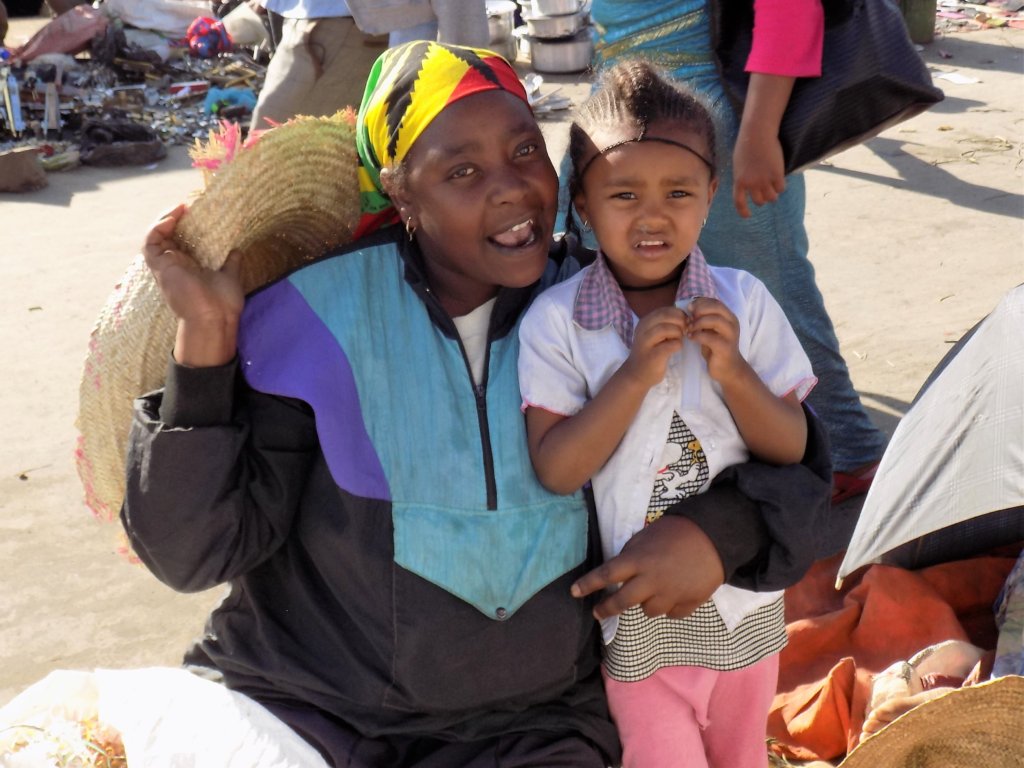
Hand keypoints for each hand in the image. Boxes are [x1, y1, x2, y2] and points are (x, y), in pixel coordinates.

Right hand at [143, 204, 244, 365]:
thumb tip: (237, 250)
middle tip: (190, 206)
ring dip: (166, 219)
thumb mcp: (230, 277)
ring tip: (181, 208)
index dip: (187, 226)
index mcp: (190, 268)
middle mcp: (175, 266)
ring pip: (156, 237)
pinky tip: (172, 218)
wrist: (215, 319)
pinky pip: (150, 243)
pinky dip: (157, 228)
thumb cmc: (223, 304)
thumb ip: (231, 263)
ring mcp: (165, 266)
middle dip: (176, 219)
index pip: (183, 241)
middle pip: (168, 236)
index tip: (199, 212)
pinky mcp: (159, 267)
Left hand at [571, 515, 724, 619]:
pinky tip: (673, 594)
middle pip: (623, 602)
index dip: (588, 584)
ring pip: (648, 611)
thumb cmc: (678, 530)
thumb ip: (632, 553)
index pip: (607, 575)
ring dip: (645, 603)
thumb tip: (621, 568)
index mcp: (639, 560)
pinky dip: (670, 607)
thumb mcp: (648, 535)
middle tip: (598, 611)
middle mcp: (651, 581)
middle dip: (606, 608)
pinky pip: (672, 613)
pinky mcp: (689, 603)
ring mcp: (670, 595)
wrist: (717, 536)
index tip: (574, 592)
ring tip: (651, 591)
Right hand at [621, 307, 687, 387]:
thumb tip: (686, 316)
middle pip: (665, 316)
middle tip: (685, 330)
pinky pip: (671, 345)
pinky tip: (676, 348)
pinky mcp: (653, 355)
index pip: (664, 310)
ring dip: (679, 333)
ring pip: (667, 328)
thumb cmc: (649, 353)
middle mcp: (643, 329)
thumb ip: (666, 324)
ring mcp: (646, 342)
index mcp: (644, 322)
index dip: (678, 313)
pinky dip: (678, 345)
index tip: (685, 322)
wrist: (636, 375)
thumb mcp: (654, 334)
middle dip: (680, 321)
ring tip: (679, 339)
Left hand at [685, 297, 745, 381]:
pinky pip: (710, 338)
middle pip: (716, 308)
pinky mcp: (725, 347)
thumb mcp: (710, 330)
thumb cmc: (716, 348)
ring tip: (688, 328)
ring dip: (698, 323)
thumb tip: (690, 308)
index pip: (716, 302)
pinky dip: (698, 336)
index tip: (689, 307)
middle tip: (688, 318)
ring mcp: (731, 335)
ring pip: (715, 320)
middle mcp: (732, 324)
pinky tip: (691, 338)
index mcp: (729, 317)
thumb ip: (704, 319)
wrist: (728, 369)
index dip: (701, 302)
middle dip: (699, 310)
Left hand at [732, 129, 785, 218]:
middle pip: (759, 201)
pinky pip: (781, 188)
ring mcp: (764, 180)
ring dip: (773, 195)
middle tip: (766, 193)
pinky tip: (780, 178)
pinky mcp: (776, 175)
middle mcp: (751, 184)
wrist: (757, 134)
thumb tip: (749, 187)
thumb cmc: (747, 145)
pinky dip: (781, 186)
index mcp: (739, 181)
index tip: (748, 215)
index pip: (739, 202)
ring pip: (771, 198)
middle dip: (763, 199)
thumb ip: (743, 177)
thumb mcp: (738, 164)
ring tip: (774, 187)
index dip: (743, 211)